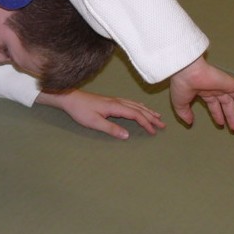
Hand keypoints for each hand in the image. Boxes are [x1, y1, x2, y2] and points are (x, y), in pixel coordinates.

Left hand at [37, 89, 164, 138]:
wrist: (70, 98)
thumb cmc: (81, 111)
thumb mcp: (94, 122)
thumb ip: (111, 129)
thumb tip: (127, 135)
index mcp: (115, 106)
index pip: (135, 114)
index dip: (146, 123)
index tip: (154, 131)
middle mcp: (117, 101)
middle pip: (138, 108)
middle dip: (151, 117)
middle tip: (163, 125)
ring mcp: (114, 100)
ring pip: (135, 104)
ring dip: (147, 111)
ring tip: (157, 117)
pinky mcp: (111, 100)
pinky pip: (130, 102)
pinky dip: (139, 106)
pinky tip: (141, 107)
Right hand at [169, 56, 233, 131]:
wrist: (187, 72)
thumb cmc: (182, 86)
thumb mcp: (180, 103)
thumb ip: (185, 113)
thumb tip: (190, 122)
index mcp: (204, 92)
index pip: (214, 105)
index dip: (218, 114)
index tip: (222, 124)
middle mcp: (215, 89)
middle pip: (227, 104)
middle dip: (232, 116)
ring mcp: (224, 85)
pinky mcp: (230, 82)